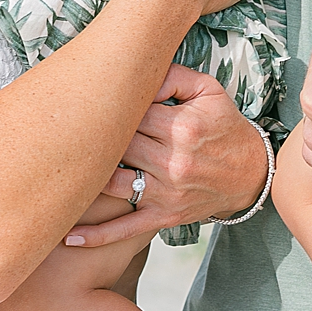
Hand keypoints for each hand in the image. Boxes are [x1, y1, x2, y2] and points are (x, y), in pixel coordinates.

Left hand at [63, 64, 272, 247]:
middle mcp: (173, 162)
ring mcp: (167, 193)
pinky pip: (125, 229)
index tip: (100, 102)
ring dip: (86, 178)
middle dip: (96, 137)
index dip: (113, 106)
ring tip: (60, 169)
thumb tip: (135, 74)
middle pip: (117, 146)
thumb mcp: (208, 90)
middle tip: (71, 128)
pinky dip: (96, 236)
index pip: (130, 112)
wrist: (251, 174)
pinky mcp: (164, 216)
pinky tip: (67, 236)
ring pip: (112, 184)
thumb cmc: (225, 127)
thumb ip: (172, 75)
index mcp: (182, 127)